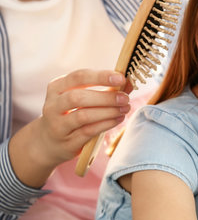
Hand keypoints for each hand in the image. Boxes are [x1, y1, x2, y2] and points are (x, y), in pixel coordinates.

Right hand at [9, 69, 130, 187]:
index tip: (121, 78)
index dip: (101, 76)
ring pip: (83, 115)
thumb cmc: (71, 114)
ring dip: (108, 111)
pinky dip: (106, 124)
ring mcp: (57, 125)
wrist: (47, 142)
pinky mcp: (66, 142)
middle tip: (125, 98)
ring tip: (125, 108)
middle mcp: (53, 105)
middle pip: (78, 97)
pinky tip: (118, 119)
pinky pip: (88, 131)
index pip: (78, 77)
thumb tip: (129, 82)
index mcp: (56, 88)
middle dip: (106, 97)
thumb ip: (105, 89)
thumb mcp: (81, 98)